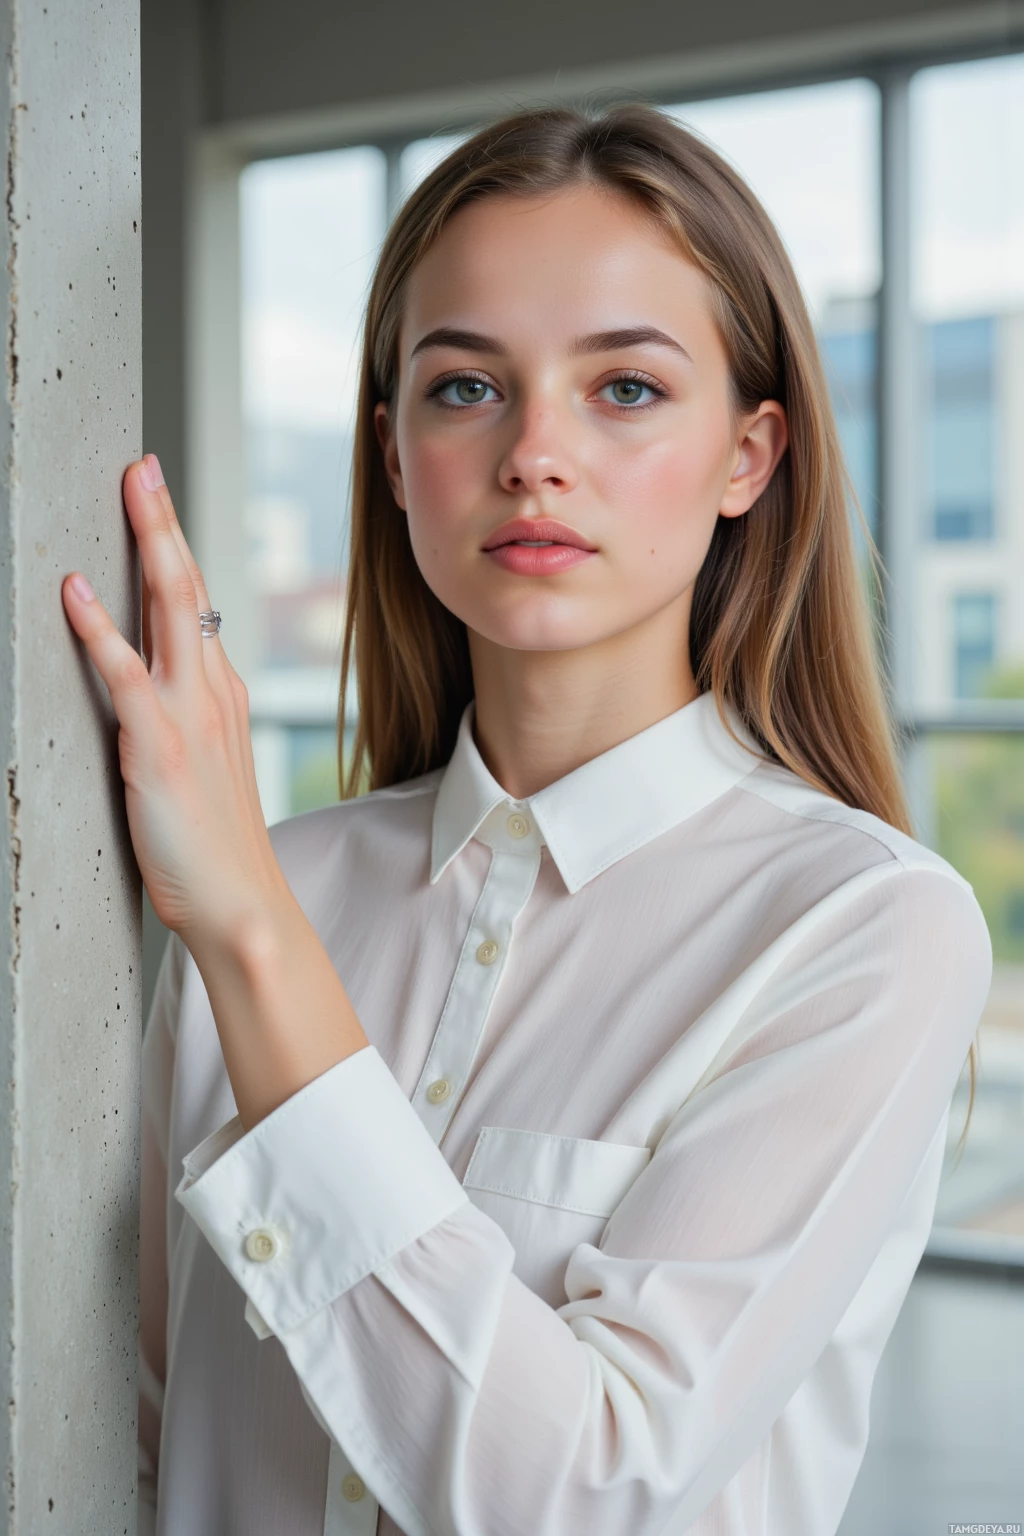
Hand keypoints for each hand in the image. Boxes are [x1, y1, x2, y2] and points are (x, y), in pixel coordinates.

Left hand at [61, 454, 289, 957]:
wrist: (242, 905)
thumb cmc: (217, 849)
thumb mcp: (207, 771)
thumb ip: (184, 723)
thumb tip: (150, 693)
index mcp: (221, 695)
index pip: (197, 605)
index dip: (173, 547)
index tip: (154, 497)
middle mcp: (211, 691)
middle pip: (189, 588)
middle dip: (163, 521)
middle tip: (143, 467)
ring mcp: (190, 715)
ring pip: (170, 610)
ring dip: (149, 543)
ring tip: (130, 489)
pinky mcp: (160, 746)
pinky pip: (125, 675)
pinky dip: (99, 627)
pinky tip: (75, 590)